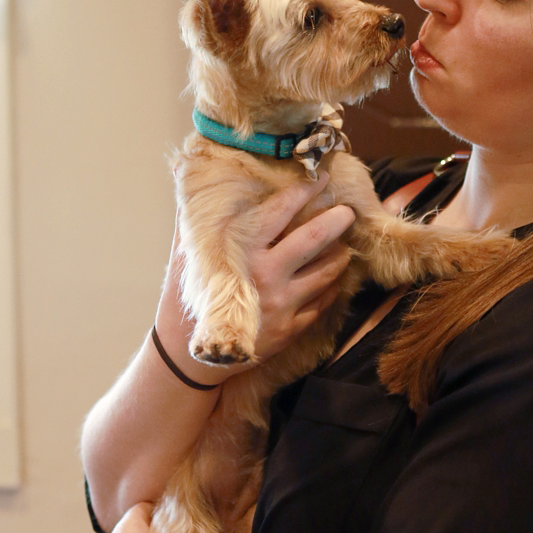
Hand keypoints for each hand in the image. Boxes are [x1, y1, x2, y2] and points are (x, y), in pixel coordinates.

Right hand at [154, 171, 355, 379]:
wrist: (188, 359)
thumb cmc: (186, 300)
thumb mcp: (184, 257)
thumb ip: (194, 216)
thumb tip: (184, 173)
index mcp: (241, 253)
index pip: (279, 212)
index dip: (303, 191)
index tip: (320, 177)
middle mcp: (265, 276)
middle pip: (312, 240)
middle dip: (336, 221)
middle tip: (348, 210)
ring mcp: (281, 305)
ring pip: (325, 272)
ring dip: (340, 255)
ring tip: (344, 244)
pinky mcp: (290, 330)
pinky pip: (322, 302)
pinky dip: (331, 287)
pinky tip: (332, 277)